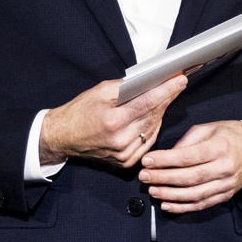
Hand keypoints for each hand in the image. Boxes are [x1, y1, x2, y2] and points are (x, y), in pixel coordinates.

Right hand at [40, 75, 187, 168]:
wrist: (62, 137)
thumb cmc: (79, 112)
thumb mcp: (99, 92)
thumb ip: (125, 88)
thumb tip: (149, 82)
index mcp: (113, 121)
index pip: (148, 103)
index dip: (166, 90)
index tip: (180, 80)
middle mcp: (121, 140)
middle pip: (154, 116)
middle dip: (167, 99)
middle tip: (177, 85)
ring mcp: (124, 153)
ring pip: (154, 129)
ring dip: (161, 113)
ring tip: (165, 98)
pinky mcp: (126, 162)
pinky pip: (148, 142)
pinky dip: (153, 128)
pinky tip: (154, 117)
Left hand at [139, 121, 241, 213]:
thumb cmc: (231, 136)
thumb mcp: (209, 128)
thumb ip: (187, 141)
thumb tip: (167, 156)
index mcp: (220, 147)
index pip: (188, 157)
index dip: (165, 160)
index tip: (147, 161)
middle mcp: (225, 168)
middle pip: (189, 178)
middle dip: (163, 178)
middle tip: (144, 176)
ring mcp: (226, 184)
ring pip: (194, 194)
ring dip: (170, 195)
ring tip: (152, 190)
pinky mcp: (226, 195)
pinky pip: (202, 204)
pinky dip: (183, 207)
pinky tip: (167, 204)